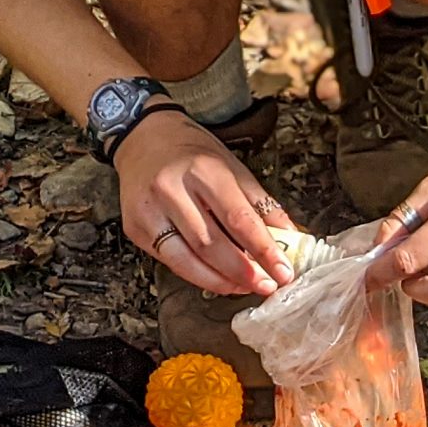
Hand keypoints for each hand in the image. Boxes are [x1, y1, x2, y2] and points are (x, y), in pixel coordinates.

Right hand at [115, 112, 294, 296]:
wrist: (144, 139)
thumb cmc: (192, 154)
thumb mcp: (232, 168)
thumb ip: (261, 204)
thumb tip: (292, 236)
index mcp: (203, 170)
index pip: (239, 218)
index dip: (264, 250)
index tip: (283, 272)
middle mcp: (171, 189)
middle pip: (211, 244)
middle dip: (243, 272)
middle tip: (266, 286)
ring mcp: (149, 211)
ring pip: (188, 259)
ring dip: (221, 281)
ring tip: (245, 287)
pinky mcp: (136, 228)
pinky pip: (171, 261)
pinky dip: (198, 275)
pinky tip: (218, 279)